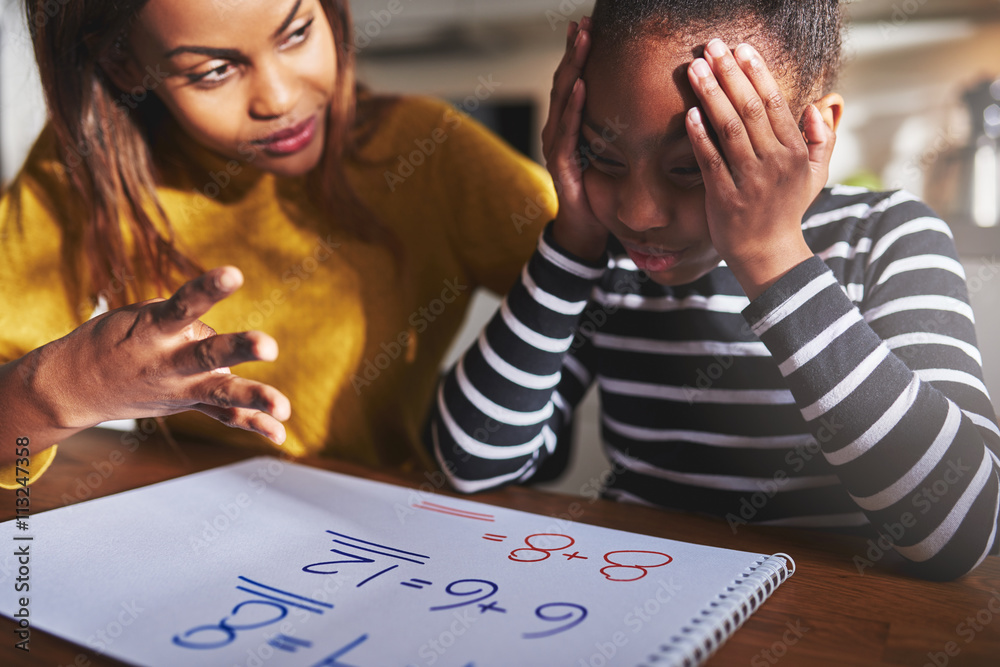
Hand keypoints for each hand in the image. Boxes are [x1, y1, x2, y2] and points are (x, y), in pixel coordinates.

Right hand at [36, 266, 290, 443]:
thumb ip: (187, 323)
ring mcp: (180, 388)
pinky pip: (223, 416)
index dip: (208, 289)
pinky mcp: (187, 404)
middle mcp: (169, 361)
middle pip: (208, 353)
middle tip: (268, 346)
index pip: (184, 304)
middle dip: (239, 348)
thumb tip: (227, 351)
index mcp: (154, 329)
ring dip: (254, 396)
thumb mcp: (143, 317)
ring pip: (220, 392)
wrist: (74, 387)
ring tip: (285, 407)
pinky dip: (253, 423)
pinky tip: (280, 434)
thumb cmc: (116, 338)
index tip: (234, 273)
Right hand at [542, 17, 607, 261]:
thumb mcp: (613, 153)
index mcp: (570, 126)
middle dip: (574, 51)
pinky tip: (581, 87)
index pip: (574, 81)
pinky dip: (572, 107)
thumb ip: (619, 129)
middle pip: (565, 82)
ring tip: (581, 42)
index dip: (580, 54)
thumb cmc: (601, 192)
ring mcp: (555, 146)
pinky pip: (566, 131)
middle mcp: (558, 131)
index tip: (589, 26)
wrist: (586, 230)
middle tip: (583, 23)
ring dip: (572, 69)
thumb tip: (649, 105)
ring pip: (562, 99)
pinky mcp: (559, 164)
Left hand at [686, 39, 835, 298]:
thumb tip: (818, 106)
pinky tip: (689, 113)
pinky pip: (711, 161)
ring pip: (728, 129)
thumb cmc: (787, 209)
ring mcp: (749, 180)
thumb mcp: (815, 175)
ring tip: (695, 68)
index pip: (774, 103)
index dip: (756, 73)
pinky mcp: (725, 197)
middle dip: (729, 74)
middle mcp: (774, 163)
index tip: (740, 48)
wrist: (767, 252)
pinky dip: (700, 136)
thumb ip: (821, 140)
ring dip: (710, 95)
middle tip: (711, 46)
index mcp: (794, 152)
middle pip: (749, 109)